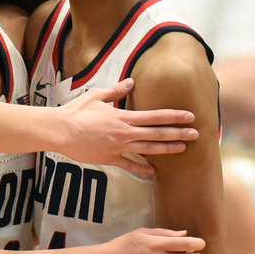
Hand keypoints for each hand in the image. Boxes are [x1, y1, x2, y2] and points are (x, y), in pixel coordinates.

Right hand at [58, 78, 197, 174]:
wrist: (59, 131)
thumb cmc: (75, 112)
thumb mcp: (96, 96)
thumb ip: (116, 92)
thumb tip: (131, 82)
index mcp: (122, 117)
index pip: (155, 116)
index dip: (174, 116)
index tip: (189, 116)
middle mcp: (124, 133)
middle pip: (157, 134)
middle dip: (178, 134)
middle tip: (196, 134)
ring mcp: (117, 147)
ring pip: (148, 150)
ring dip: (167, 149)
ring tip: (182, 149)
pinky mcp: (109, 159)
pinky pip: (130, 165)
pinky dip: (143, 169)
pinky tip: (154, 171)